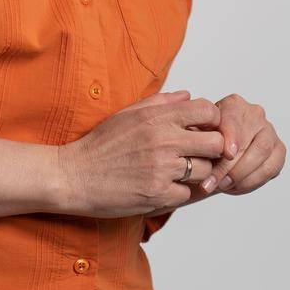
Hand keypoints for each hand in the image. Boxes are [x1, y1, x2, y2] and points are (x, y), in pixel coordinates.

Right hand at [58, 89, 223, 219]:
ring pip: (204, 171)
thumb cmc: (100, 144)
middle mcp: (164, 140)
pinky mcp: (158, 194)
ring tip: (174, 172)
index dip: (212, 122)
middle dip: (210, 150)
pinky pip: (187, 193)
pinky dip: (177, 192)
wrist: (74, 175)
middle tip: (196, 155)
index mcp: (157, 117)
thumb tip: (188, 96)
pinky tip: (161, 187)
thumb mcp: (128, 114)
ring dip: (194, 174)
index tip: (202, 131)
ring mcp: (162, 168)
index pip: (208, 110)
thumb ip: (161, 102)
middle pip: (216, 143)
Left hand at [198, 94, 285, 195]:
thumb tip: (200, 149)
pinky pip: (271, 167)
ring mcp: (269, 132)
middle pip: (248, 138)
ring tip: (223, 185)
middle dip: (230, 165)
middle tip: (214, 181)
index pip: (234, 118)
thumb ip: (197, 138)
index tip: (226, 153)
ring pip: (262, 152)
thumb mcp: (195, 136)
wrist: (214, 152)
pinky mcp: (278, 151)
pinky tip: (236, 186)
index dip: (231, 136)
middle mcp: (254, 114)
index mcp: (233, 105)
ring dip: (241, 174)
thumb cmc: (204, 141)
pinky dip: (253, 180)